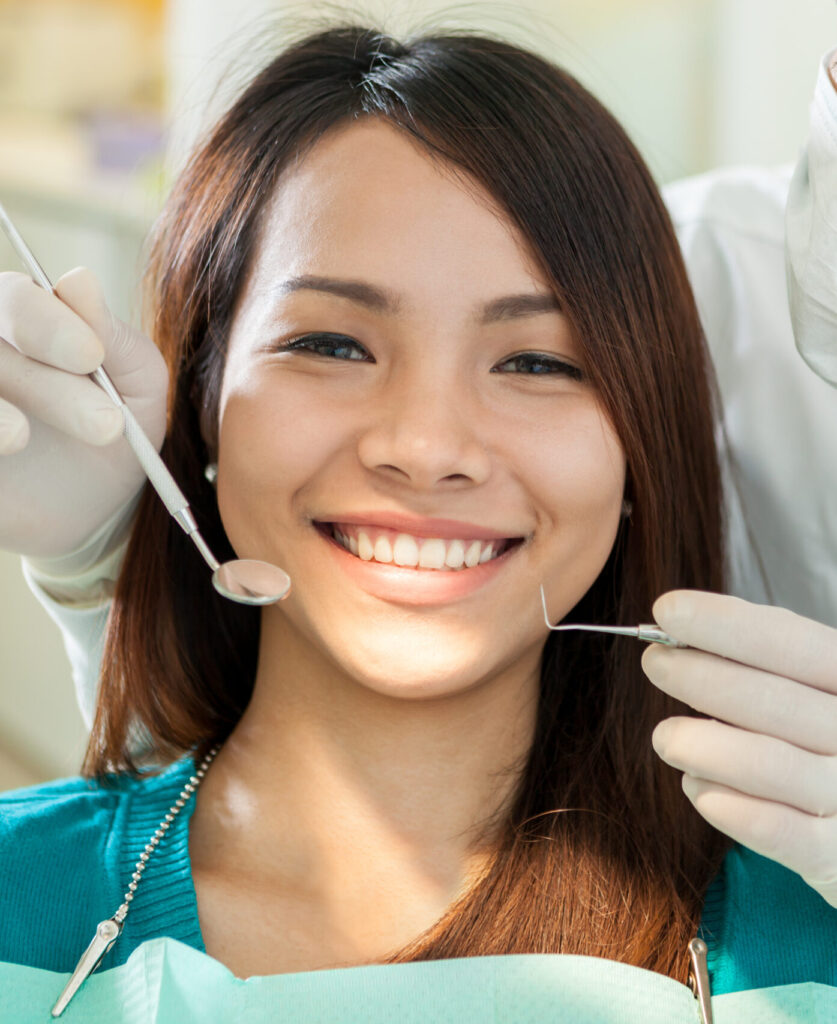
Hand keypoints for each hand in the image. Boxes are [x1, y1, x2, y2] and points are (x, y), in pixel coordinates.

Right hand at [0, 268, 167, 559]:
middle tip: (106, 425)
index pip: (19, 298)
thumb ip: (115, 340)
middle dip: (45, 382)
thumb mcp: (137, 392)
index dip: (48, 324)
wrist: (79, 518)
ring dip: (5, 404)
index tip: (91, 357)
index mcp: (27, 322)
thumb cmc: (109, 443)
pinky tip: (8, 442)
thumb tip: (77, 279)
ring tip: (29, 440)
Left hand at [643, 590, 836, 906]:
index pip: (793, 644)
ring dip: (703, 745)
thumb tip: (675, 626)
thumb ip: (759, 658)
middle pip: (774, 701)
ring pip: (770, 765)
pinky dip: (733, 809)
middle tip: (655, 663)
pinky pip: (781, 833)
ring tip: (665, 738)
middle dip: (702, 677)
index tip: (666, 611)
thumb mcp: (810, 689)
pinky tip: (696, 787)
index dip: (727, 625)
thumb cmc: (823, 740)